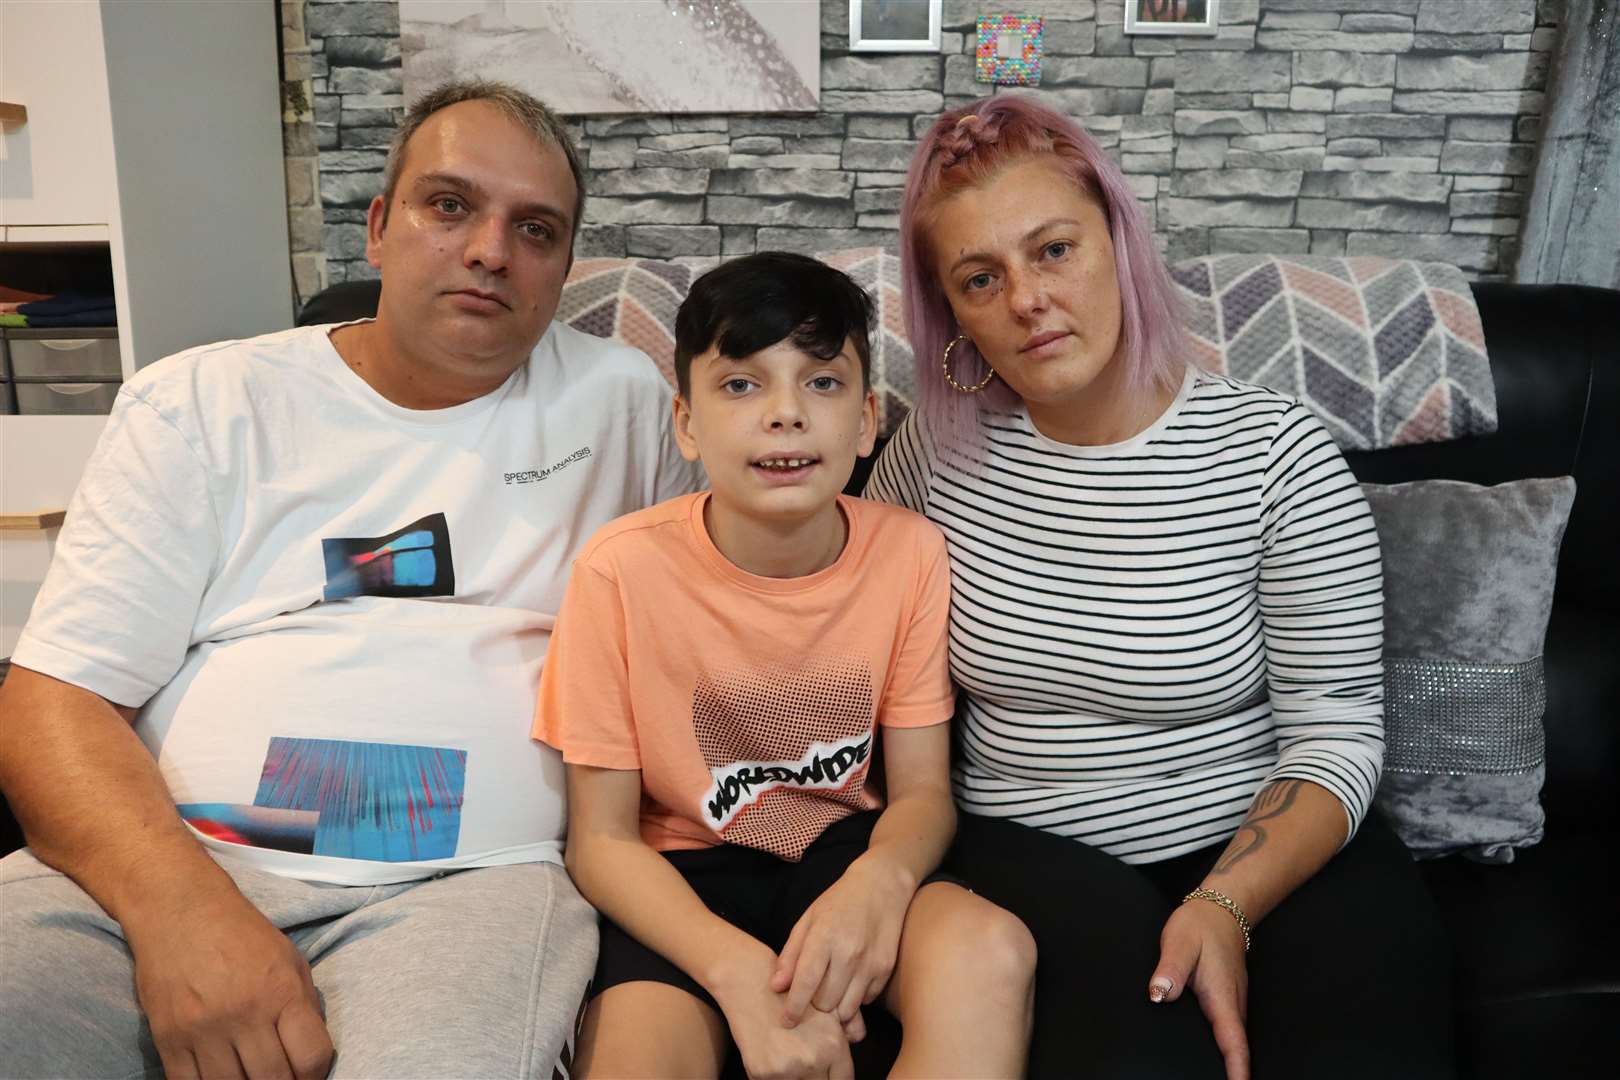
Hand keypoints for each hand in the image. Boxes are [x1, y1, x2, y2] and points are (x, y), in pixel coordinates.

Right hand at [126, 891, 332, 1079]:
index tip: (309, 1075)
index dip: (316, 1075)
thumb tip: (313, 1055)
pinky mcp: (168, 1038)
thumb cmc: (241, 934)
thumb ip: (304, 1006)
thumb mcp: (289, 959)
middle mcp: (244, 1012)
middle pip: (273, 1079)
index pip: (311, 1057)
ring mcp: (203, 1029)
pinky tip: (220, 1076)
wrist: (180, 910)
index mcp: (282, 991)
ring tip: (252, 1076)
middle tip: (282, 1078)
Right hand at [713, 949, 853, 1079]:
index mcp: (833, 1046)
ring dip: (795, 1078)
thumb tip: (856, 1042)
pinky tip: (770, 1055)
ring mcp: (787, 1069)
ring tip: (786, 1054)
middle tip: (802, 1060)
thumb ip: (850, 1029)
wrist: (750, 983)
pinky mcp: (762, 1074)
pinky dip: (773, 1076)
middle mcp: (813, 1060)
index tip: (825, 1074)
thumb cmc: (789, 993)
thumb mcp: (826, 1007)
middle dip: (815, 1077)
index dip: (834, 1078)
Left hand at [770, 853, 914, 1035]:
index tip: (786, 1021)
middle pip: (825, 1003)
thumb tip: (776, 987)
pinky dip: (855, 999)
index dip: (793, 1007)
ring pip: (847, 1009)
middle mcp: (848, 952)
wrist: (881, 885)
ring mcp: (870, 963)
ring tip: (830, 994)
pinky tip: (850, 981)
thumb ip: (791, 954)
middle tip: (811, 998)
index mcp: (824, 937)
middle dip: (814, 1007)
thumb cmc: (838, 902)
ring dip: (835, 1008)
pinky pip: (866, 1000)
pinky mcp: (885, 969)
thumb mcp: (808, 919)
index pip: (805, 983)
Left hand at [1148, 899, 1249, 1079]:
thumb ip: (1170, 969)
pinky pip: (1229, 1028)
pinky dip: (1227, 1046)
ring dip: (1231, 1060)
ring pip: (1234, 1038)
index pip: (1233, 1042)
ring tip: (1221, 1078)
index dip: (1237, 1069)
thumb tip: (1160, 994)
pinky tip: (1215, 1056)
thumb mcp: (1179, 942)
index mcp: (1222, 996)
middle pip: (1236, 1047)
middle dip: (1235, 1072)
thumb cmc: (1199, 925)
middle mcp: (1232, 1002)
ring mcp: (1233, 1000)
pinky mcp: (1227, 997)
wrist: (1220, 908)